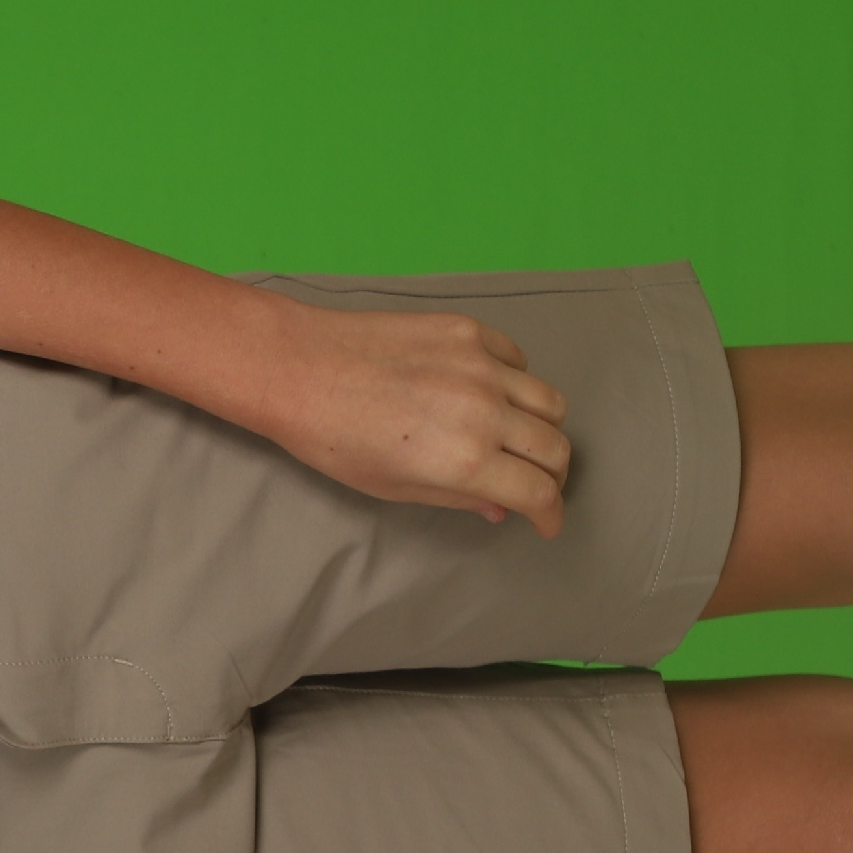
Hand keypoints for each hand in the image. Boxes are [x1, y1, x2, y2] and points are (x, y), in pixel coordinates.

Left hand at [252, 304, 573, 534]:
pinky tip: (491, 393)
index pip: (539, 491)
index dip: (550, 513)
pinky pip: (517, 359)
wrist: (298, 367)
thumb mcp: (393, 487)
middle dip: (552, 475)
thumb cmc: (333, 437)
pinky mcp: (468, 330)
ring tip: (517, 438)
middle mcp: (484, 411)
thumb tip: (499, 507)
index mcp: (465, 460)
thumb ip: (458, 497)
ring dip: (543, 427)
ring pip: (549, 401)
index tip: (545, 521)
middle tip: (533, 482)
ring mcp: (480, 365)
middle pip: (555, 447)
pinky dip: (516, 382)